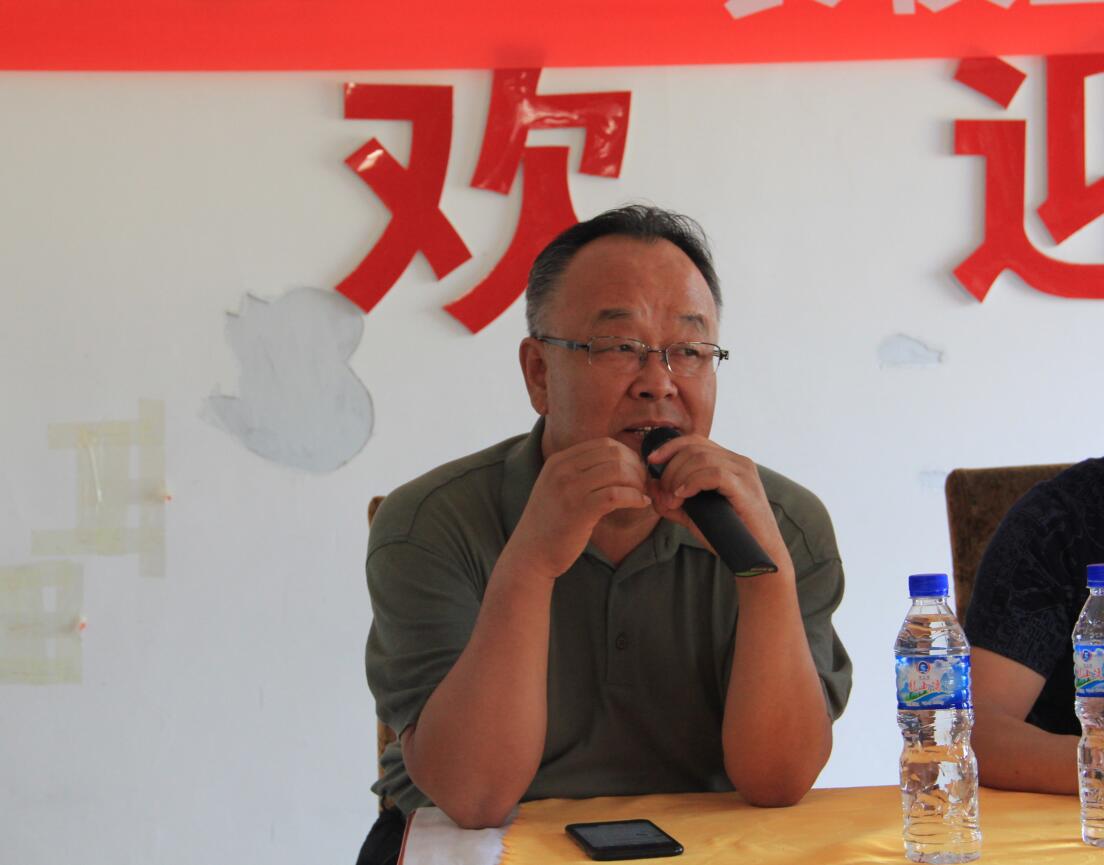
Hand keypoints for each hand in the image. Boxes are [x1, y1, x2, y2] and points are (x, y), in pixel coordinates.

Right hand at [508, 438, 651, 579]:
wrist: (530, 553)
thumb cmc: (550, 524)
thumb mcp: (559, 488)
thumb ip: (580, 473)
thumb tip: (619, 464)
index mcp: (559, 461)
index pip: (604, 444)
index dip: (627, 455)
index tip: (637, 471)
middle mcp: (563, 469)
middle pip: (614, 454)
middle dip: (636, 466)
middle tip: (644, 483)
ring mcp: (570, 488)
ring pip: (618, 471)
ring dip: (638, 482)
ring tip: (642, 494)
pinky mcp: (580, 510)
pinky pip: (617, 494)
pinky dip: (635, 497)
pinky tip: (641, 504)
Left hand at [644, 435, 791, 572]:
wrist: (758, 556)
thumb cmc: (727, 535)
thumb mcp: (693, 515)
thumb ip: (671, 501)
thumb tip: (650, 486)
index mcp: (728, 462)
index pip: (695, 441)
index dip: (670, 447)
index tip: (651, 461)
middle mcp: (738, 462)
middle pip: (694, 448)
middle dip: (670, 468)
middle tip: (664, 493)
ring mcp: (743, 473)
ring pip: (701, 458)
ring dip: (678, 477)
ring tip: (673, 500)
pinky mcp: (745, 487)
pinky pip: (713, 474)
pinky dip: (692, 482)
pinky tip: (683, 495)